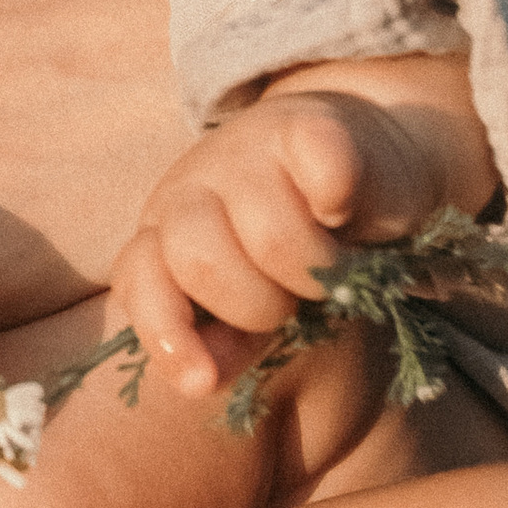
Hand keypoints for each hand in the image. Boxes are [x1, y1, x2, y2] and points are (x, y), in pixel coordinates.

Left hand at [112, 65, 496, 398]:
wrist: (367, 164)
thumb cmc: (302, 247)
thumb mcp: (256, 302)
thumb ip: (225, 341)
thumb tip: (203, 379)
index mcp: (166, 235)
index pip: (140, 278)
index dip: (165, 332)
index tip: (202, 381)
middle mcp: (193, 187)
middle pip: (199, 260)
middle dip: (259, 303)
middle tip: (294, 294)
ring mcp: (244, 150)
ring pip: (270, 236)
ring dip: (316, 268)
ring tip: (331, 261)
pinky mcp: (305, 126)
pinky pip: (323, 176)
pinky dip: (339, 203)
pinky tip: (343, 209)